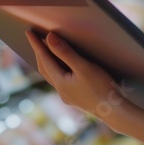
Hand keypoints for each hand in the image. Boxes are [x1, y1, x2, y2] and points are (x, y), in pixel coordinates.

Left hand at [26, 31, 143, 143]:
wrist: (115, 111)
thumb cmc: (101, 88)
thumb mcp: (83, 66)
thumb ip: (65, 52)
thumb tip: (49, 38)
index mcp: (60, 83)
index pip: (44, 59)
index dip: (36, 44)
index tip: (28, 32)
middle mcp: (61, 91)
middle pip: (44, 68)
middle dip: (38, 53)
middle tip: (33, 39)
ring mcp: (68, 96)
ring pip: (52, 75)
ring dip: (46, 62)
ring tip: (43, 50)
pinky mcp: (76, 98)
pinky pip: (60, 80)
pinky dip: (56, 70)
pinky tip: (61, 67)